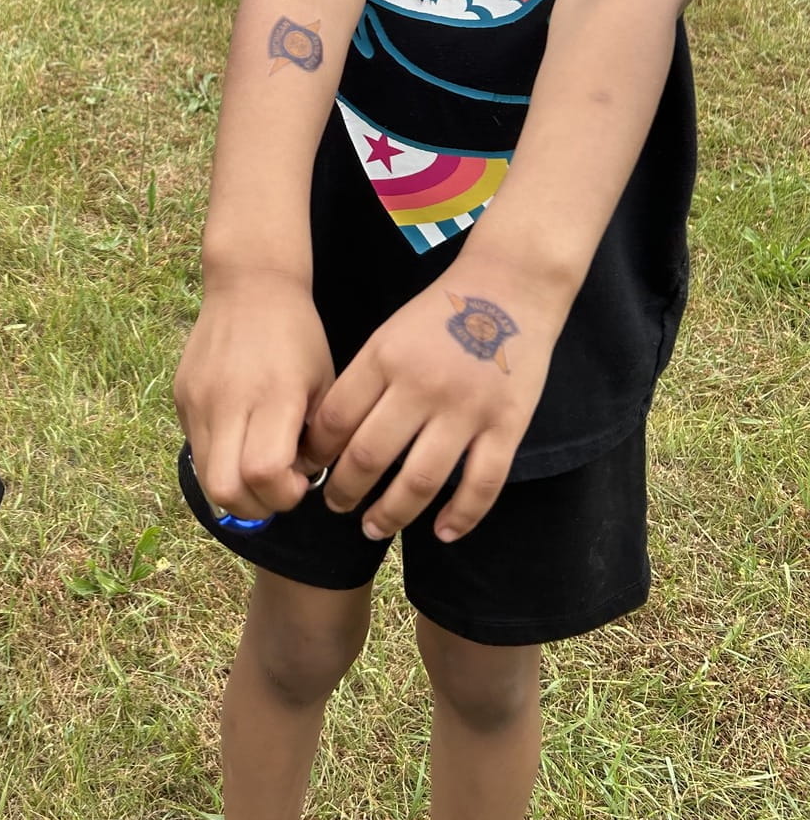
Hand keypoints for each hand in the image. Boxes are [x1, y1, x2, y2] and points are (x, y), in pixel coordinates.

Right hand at [174, 276, 334, 521]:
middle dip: (254, 507)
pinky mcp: (180, 397)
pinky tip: (239, 439)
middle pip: (224, 489)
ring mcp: (197, 400)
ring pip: (204, 475)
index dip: (283, 495)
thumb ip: (316, 437)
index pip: (263, 473)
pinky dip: (219, 459)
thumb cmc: (298, 335)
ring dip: (234, 488)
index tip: (300, 481)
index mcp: (273, 396)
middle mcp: (227, 402)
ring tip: (259, 468)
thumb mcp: (324, 382)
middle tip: (276, 488)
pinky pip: (196, 448)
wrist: (249, 285)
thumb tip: (301, 479)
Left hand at [304, 268, 559, 542]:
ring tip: (373, 528)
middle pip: (369, 456)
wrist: (510, 286)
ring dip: (392, 513)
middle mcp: (422, 385)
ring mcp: (467, 408)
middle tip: (335, 506)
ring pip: (420, 480)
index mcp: (385, 358)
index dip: (316, 454)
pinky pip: (482, 484)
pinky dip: (461, 517)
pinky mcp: (508, 425)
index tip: (309, 471)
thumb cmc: (439, 315)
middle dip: (345, 491)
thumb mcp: (388, 335)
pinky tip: (441, 533)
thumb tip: (326, 437)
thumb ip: (362, 382)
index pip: (336, 419)